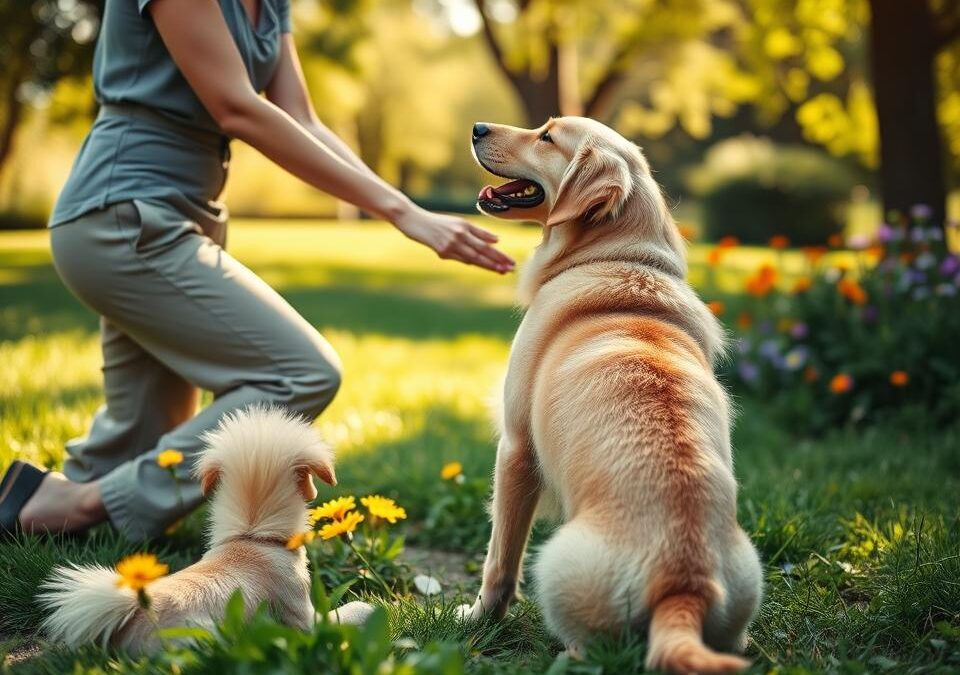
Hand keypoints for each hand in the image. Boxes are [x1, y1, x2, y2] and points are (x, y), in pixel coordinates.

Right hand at [392, 205, 514, 273]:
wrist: (412, 219)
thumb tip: (496, 241)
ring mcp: (451, 242)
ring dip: (489, 263)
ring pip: (474, 255)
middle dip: (498, 259)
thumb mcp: (458, 224)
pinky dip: (471, 262)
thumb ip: (476, 233)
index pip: (486, 242)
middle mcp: (461, 233)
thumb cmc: (436, 223)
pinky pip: (460, 258)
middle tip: (512, 268)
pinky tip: (483, 265)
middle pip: (483, 249)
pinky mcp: (442, 249)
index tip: (511, 262)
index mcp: (465, 226)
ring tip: (502, 270)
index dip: (499, 253)